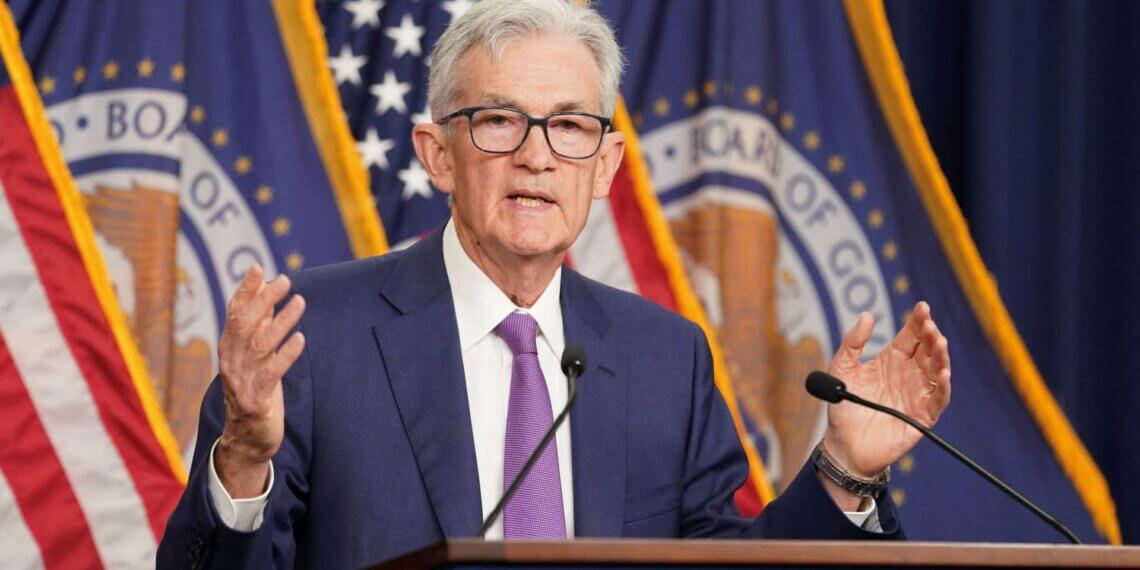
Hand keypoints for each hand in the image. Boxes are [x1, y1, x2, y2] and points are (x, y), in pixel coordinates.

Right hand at [214, 264, 305, 497]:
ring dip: (280, 322)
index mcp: (230, 349)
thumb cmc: (255, 392)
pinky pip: (270, 374)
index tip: (257, 268)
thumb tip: (270, 297)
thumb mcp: (256, 358)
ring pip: (259, 345)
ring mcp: (241, 381)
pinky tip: (300, 339)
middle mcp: (231, 362)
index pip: (234, 313)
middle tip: (284, 280)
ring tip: (300, 302)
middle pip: (244, 324)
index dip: (245, 290)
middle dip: (263, 300)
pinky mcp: (255, 400)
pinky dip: (285, 355)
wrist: (247, 440)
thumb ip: (260, 329)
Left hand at [821, 302, 950, 499]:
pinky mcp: (921, 416)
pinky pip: (937, 399)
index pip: (911, 335)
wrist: (844, 444)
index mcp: (892, 359)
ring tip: (939, 343)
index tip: (922, 307)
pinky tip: (942, 374)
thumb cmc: (843, 405)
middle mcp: (908, 374)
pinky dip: (942, 387)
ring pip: (936, 371)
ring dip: (940, 357)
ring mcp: (917, 394)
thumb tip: (867, 316)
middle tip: (929, 325)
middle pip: (927, 350)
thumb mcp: (842, 369)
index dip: (918, 321)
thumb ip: (852, 343)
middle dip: (931, 336)